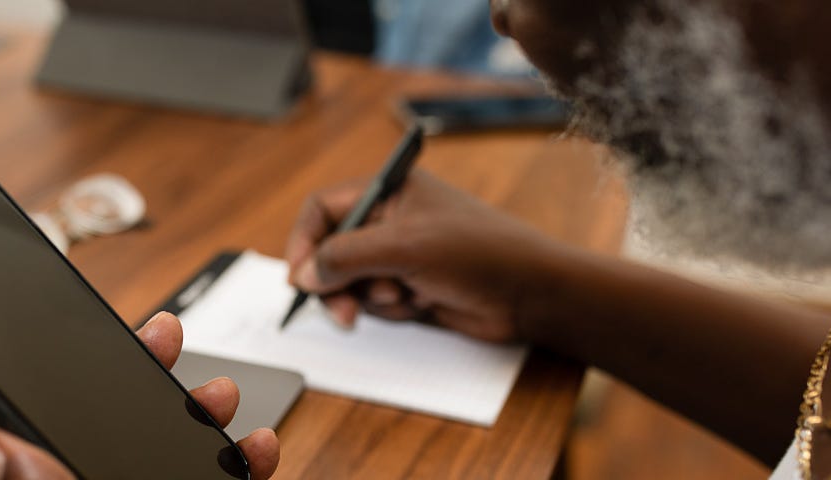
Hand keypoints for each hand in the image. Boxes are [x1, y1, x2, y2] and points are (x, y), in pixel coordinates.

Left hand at [0, 312, 280, 478]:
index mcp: (55, 478)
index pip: (47, 424)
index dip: (62, 372)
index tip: (74, 325)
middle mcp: (98, 478)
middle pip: (115, 422)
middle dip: (145, 371)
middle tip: (166, 330)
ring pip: (172, 450)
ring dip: (202, 413)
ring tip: (222, 392)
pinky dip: (245, 466)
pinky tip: (259, 446)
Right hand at [285, 169, 564, 342]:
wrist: (531, 294)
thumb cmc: (480, 253)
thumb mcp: (404, 248)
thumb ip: (346, 257)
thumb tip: (304, 274)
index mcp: (389, 190)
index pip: (324, 209)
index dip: (304, 241)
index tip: (300, 276)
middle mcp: (390, 219)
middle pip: (331, 249)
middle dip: (335, 281)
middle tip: (343, 309)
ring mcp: (400, 254)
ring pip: (351, 280)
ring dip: (370, 296)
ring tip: (404, 296)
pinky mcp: (411, 284)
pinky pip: (376, 300)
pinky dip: (391, 308)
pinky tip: (422, 303)